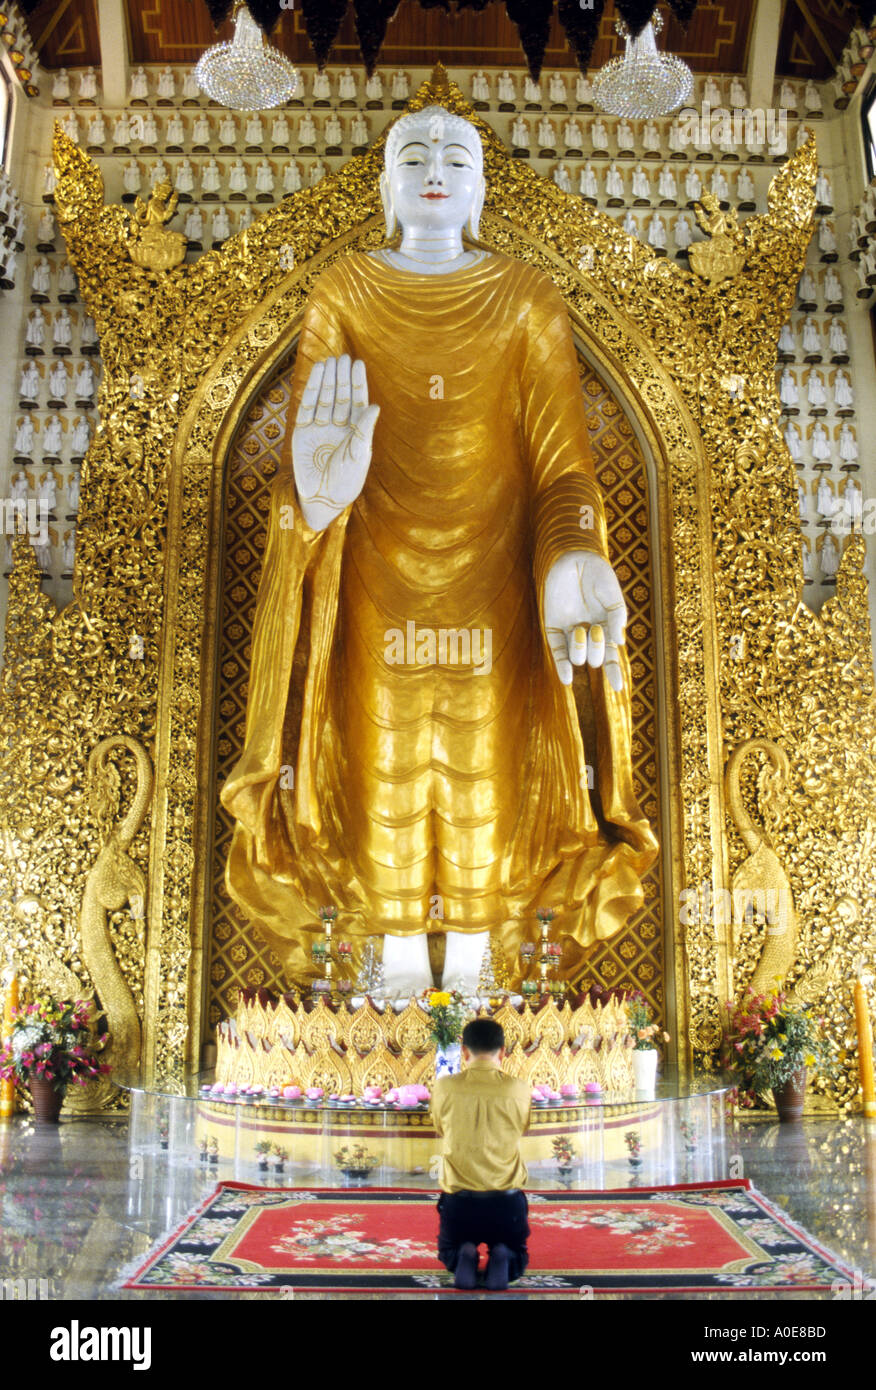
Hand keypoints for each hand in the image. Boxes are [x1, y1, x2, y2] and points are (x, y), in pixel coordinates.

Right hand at [292, 355, 379, 531]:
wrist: (321, 499)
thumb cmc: (346, 482)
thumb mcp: (358, 455)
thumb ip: (364, 430)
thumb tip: (375, 406)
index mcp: (356, 432)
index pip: (357, 401)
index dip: (358, 382)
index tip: (357, 363)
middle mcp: (338, 427)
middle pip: (341, 395)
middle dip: (342, 377)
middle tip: (343, 357)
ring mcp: (320, 428)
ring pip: (325, 398)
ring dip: (328, 379)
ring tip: (330, 360)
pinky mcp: (302, 432)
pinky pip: (307, 406)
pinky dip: (312, 389)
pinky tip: (317, 374)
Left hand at [544, 551, 626, 690]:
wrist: (573, 558)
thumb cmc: (597, 574)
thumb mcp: (613, 595)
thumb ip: (617, 617)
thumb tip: (619, 643)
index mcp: (607, 627)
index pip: (611, 656)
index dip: (614, 672)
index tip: (618, 686)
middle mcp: (589, 633)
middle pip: (595, 658)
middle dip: (597, 649)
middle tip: (596, 629)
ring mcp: (571, 632)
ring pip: (577, 658)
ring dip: (581, 649)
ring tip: (582, 629)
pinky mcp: (553, 627)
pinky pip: (557, 652)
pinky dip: (562, 666)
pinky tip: (567, 679)